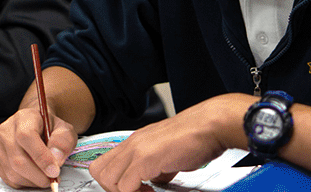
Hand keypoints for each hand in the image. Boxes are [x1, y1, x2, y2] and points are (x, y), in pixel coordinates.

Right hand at [0, 99, 78, 188]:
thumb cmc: (49, 128)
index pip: (26, 137)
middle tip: (53, 178)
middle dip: (38, 175)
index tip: (54, 170)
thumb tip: (56, 159)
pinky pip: (8, 178)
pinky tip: (34, 177)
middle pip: (17, 159)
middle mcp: (6, 131)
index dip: (41, 156)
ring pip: (12, 172)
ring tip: (45, 177)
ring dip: (32, 181)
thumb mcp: (64, 129)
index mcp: (24, 118)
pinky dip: (24, 183)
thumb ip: (63, 142)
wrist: (36, 126)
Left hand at [89, 94, 251, 191]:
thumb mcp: (169, 153)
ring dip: (122, 191)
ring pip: (107, 179)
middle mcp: (131, 144)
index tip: (132, 188)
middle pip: (99, 171)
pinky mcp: (145, 160)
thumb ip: (157, 167)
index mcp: (134, 142)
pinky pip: (125, 186)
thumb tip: (155, 180)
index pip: (106, 163)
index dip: (114, 180)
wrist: (211, 125)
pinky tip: (152, 191)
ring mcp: (136, 151)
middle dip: (113, 188)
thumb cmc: (197, 136)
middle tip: (134, 191)